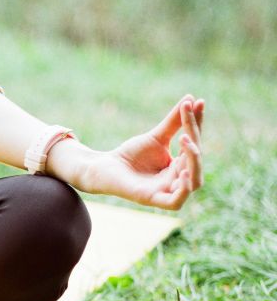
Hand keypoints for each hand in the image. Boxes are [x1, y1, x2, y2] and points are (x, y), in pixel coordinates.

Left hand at [79, 94, 204, 209]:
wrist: (103, 167)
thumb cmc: (130, 154)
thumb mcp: (155, 137)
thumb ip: (174, 122)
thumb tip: (191, 98)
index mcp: (180, 165)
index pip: (195, 143)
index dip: (197, 124)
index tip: (197, 102)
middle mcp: (178, 180)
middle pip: (196, 162)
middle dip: (194, 142)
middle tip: (186, 129)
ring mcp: (166, 191)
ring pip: (194, 183)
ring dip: (194, 162)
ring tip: (186, 140)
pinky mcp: (152, 200)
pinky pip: (176, 202)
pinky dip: (184, 188)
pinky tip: (182, 171)